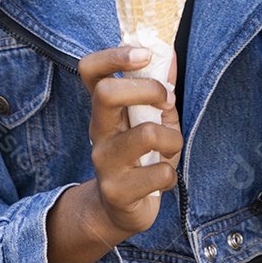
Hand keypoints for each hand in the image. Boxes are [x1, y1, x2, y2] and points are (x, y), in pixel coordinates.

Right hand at [78, 45, 182, 239]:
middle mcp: (98, 129)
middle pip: (106, 93)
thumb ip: (161, 86)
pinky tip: (162, 178)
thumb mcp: (153, 116)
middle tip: (166, 101)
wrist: (120, 210)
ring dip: (172, 138)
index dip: (115, 55)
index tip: (145, 54)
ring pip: (146, 134)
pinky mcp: (117, 191)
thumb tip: (171, 52)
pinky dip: (171, 173)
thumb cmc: (142, 155)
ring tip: (170, 147)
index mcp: (104, 106)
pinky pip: (160, 173)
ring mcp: (104, 161)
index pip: (89, 69)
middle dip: (148, 89)